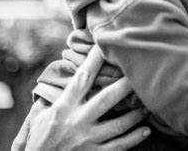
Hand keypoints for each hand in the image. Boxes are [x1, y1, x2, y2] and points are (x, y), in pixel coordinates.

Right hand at [11, 46, 150, 150]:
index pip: (82, 79)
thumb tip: (60, 77)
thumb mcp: (39, 117)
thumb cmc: (39, 142)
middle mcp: (77, 122)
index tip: (105, 46)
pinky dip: (134, 138)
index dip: (94, 61)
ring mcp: (87, 140)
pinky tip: (146, 130)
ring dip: (136, 113)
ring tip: (148, 104)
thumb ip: (52, 98)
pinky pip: (119, 146)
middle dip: (125, 85)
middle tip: (139, 74)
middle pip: (107, 99)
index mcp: (63, 108)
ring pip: (119, 124)